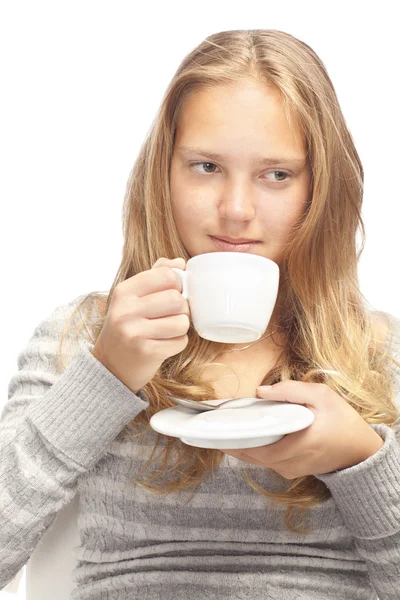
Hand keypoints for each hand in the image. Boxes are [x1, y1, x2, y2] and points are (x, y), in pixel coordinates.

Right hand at [91, 257, 189, 393]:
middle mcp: (126, 310)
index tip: (173, 293)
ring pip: (182, 322)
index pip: (166, 275)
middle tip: (173, 315)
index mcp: (124, 291)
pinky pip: (180, 342)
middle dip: (182, 308)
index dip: (178, 284)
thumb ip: (155, 275)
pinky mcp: (146, 352)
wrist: (110, 366)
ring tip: (168, 330)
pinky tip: (164, 344)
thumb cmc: (128, 326)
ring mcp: (134, 332)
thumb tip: (180, 263)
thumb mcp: (133, 297)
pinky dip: (178, 343)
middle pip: (177, 299)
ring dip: (181, 327)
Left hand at [219, 381, 383, 478]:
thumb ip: (290, 391)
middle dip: (231, 441)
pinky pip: (266, 461)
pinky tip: (246, 435)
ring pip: (257, 460)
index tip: (215, 429)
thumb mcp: (321, 396)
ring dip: (241, 445)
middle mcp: (289, 464)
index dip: (233, 439)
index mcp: (295, 446)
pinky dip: (254, 449)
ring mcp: (289, 470)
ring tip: (224, 429)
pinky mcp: (291, 471)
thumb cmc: (343, 421)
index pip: (255, 448)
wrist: (361, 451)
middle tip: (213, 426)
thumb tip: (260, 392)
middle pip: (251, 455)